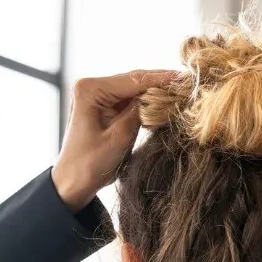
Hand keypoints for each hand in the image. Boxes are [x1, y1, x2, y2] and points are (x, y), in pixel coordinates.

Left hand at [53, 70, 176, 210]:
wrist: (73, 182)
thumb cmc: (89, 163)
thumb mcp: (119, 137)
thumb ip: (139, 112)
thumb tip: (163, 96)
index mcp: (90, 90)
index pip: (133, 80)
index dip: (161, 79)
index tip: (185, 79)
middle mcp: (92, 86)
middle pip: (134, 81)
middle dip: (161, 84)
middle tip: (188, 84)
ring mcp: (98, 96)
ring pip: (135, 89)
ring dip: (156, 92)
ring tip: (182, 92)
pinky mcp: (105, 107)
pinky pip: (131, 100)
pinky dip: (147, 103)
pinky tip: (166, 103)